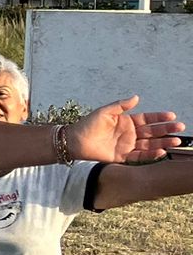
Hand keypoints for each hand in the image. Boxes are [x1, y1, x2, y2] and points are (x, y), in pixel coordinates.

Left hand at [68, 96, 184, 164]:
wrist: (75, 141)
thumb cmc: (88, 124)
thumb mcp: (105, 112)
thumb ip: (121, 105)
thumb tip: (137, 97)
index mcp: (127, 121)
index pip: (147, 119)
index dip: (159, 117)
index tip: (172, 115)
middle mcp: (130, 134)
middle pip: (152, 132)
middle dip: (167, 129)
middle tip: (180, 127)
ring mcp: (127, 145)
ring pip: (149, 144)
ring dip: (163, 142)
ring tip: (176, 141)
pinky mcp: (123, 157)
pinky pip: (140, 156)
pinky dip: (150, 154)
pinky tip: (161, 151)